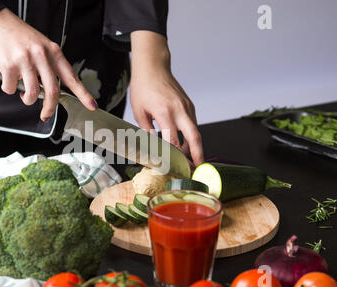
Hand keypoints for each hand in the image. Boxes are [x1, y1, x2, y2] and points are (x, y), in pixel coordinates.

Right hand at [0, 8, 96, 120]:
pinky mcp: (9, 65)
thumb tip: (49, 89)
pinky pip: (12, 88)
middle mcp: (41, 55)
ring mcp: (25, 60)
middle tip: (45, 115)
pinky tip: (7, 80)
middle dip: (49, 108)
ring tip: (23, 93)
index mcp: (53, 51)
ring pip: (32, 93)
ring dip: (26, 99)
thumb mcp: (40, 45)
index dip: (83, 94)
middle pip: (52, 91)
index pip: (71, 76)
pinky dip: (9, 89)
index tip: (92, 105)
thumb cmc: (16, 34)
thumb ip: (47, 64)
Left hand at [130, 31, 203, 165]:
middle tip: (198, 168)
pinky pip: (192, 124)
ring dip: (194, 147)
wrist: (153, 67)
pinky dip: (190, 136)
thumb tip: (153, 148)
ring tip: (189, 161)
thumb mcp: (139, 112)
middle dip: (197, 154)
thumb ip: (147, 131)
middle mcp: (179, 110)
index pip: (174, 140)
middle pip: (194, 137)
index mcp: (165, 112)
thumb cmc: (143, 88)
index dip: (175, 156)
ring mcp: (187, 107)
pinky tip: (184, 145)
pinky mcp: (189, 105)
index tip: (176, 167)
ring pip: (195, 131)